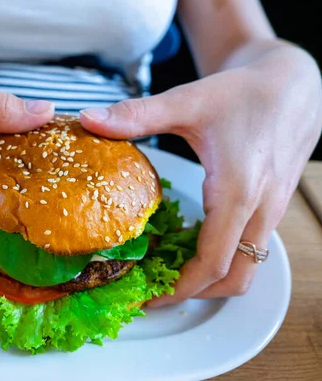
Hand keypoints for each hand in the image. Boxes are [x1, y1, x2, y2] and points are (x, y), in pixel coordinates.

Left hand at [80, 45, 321, 304]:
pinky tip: (189, 247)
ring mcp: (270, 212)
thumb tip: (89, 119)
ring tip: (166, 273)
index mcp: (239, 191)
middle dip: (192, 294)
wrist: (292, 84)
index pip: (213, 262)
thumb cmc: (243, 92)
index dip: (179, 288)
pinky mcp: (270, 209)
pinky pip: (249, 250)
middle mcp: (260, 210)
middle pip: (234, 279)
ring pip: (247, 268)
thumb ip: (138, 114)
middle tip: (151, 292)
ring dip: (210, 281)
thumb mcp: (188, 101)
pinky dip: (222, 261)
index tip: (146, 297)